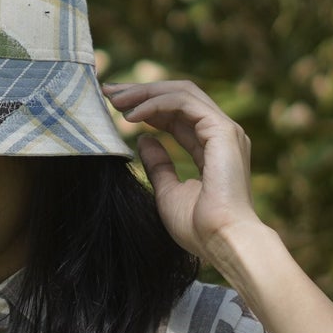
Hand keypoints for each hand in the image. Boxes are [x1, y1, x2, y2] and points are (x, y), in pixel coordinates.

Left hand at [102, 78, 261, 260]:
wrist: (222, 241)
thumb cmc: (199, 227)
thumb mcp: (168, 192)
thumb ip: (159, 165)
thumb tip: (143, 139)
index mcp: (212, 147)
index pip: (177, 115)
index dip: (146, 107)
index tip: (114, 107)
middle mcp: (221, 133)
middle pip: (178, 96)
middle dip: (142, 92)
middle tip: (108, 92)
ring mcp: (225, 130)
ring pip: (182, 92)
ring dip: (145, 93)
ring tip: (115, 100)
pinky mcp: (222, 130)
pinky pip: (184, 102)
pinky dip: (155, 103)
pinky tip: (131, 116)